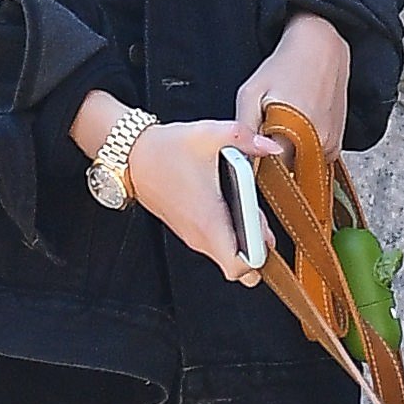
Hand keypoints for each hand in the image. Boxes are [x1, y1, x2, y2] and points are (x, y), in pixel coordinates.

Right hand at [70, 94, 281, 285]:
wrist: (133, 155)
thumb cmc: (166, 150)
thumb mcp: (208, 134)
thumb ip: (245, 138)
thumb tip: (271, 146)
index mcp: (209, 222)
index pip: (239, 269)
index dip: (259, 258)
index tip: (265, 236)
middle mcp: (200, 237)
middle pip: (238, 267)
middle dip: (256, 247)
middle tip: (259, 219)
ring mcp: (193, 236)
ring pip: (228, 255)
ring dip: (244, 239)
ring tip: (246, 209)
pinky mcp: (189, 230)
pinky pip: (217, 242)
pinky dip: (230, 232)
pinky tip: (232, 207)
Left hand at [236, 13, 351, 160]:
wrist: (321, 49)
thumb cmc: (285, 67)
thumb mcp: (251, 93)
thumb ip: (244, 129)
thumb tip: (239, 159)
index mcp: (293, 135)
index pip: (266, 173)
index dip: (254, 166)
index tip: (248, 154)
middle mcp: (316, 146)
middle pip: (284, 175)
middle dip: (270, 164)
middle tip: (264, 135)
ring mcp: (330, 148)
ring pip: (299, 170)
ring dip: (287, 159)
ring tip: (282, 127)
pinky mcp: (337, 147)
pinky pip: (312, 162)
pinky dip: (301, 154)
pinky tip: (296, 131)